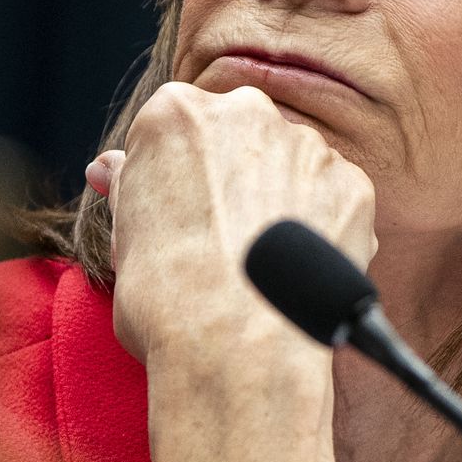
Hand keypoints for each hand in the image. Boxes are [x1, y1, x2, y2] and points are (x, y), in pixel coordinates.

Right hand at [87, 82, 377, 368]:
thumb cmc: (165, 300)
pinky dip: (321, 228)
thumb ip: (128, 188)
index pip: (176, 131)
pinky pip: (334, 199)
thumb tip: (110, 168)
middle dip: (232, 178)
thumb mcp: (125, 236)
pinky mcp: (351, 183)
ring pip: (291, 165)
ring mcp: (304, 145)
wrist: (235, 349)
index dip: (176, 178)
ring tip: (263, 264)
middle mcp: (244, 112)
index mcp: (175, 114)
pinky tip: (298, 270)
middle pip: (238, 137)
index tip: (180, 214)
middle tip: (222, 238)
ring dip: (281, 200)